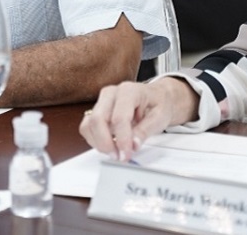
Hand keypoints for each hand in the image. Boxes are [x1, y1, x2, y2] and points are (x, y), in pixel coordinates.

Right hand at [79, 78, 198, 161]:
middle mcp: (111, 93)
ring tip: (115, 152)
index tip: (126, 154)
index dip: (122, 139)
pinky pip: (87, 128)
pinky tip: (109, 145)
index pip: (119, 117)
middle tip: (119, 156)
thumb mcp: (160, 117)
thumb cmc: (158, 103)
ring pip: (88, 125)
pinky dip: (95, 140)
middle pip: (98, 119)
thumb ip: (145, 130)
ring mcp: (101, 101)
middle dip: (106, 143)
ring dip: (99, 143)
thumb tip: (133, 144)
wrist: (156, 97)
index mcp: (129, 91)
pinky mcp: (96, 111)